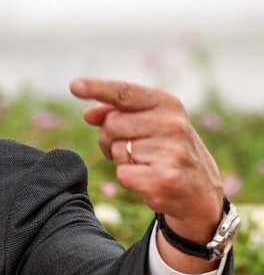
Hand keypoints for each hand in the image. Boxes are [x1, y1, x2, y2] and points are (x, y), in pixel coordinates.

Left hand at [71, 78, 224, 273]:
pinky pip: (122, 174)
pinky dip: (128, 178)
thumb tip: (88, 113)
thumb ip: (117, 113)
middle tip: (131, 147)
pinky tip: (149, 178)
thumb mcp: (148, 123)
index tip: (74, 85)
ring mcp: (171, 151)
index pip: (124, 92)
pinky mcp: (164, 179)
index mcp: (167, 104)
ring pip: (117, 151)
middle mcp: (172, 124)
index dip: (97, 88)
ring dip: (122, 160)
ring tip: (146, 163)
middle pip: (111, 125)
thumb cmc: (165, 149)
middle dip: (110, 138)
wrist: (199, 189)